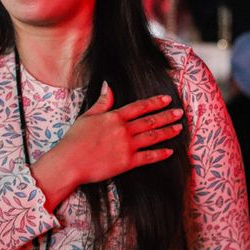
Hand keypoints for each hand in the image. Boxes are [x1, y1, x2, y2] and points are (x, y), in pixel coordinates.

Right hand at [31, 83, 182, 208]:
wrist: (70, 162)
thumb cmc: (75, 140)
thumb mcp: (87, 116)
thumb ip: (102, 102)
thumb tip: (108, 86)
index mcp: (114, 117)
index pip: (140, 107)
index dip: (155, 102)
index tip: (167, 99)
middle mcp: (123, 130)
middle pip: (150, 120)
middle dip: (167, 116)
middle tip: (180, 113)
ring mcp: (127, 146)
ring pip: (152, 136)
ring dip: (167, 132)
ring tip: (179, 128)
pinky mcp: (127, 162)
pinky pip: (148, 157)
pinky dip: (160, 154)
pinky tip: (169, 151)